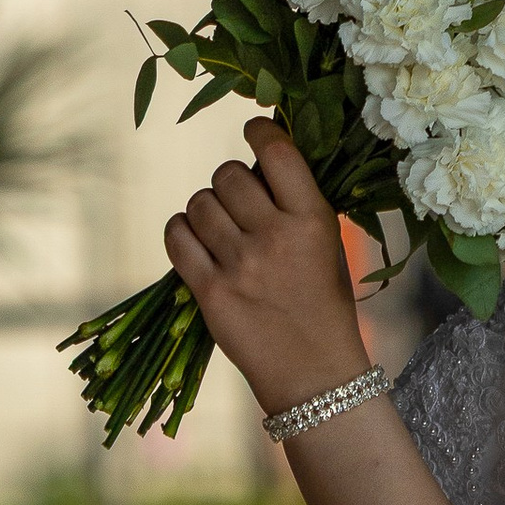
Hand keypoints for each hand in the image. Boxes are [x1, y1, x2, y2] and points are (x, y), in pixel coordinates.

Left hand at [163, 122, 366, 421]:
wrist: (315, 373)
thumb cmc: (324, 303)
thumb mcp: (328, 246)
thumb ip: (296, 203)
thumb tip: (259, 159)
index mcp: (313, 220)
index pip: (277, 152)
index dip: (259, 130)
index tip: (254, 131)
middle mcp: (275, 237)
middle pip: (229, 175)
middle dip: (230, 181)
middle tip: (240, 202)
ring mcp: (240, 265)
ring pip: (199, 203)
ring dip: (205, 208)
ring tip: (220, 229)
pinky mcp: (210, 292)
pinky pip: (177, 236)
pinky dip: (181, 231)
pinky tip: (196, 241)